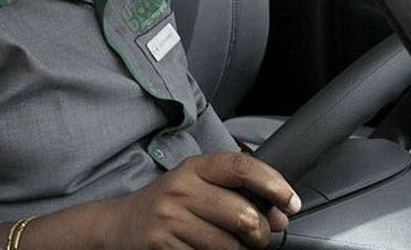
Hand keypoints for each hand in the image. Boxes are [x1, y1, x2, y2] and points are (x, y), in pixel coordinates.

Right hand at [99, 152, 300, 248]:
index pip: (241, 167)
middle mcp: (181, 190)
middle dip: (260, 234)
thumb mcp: (198, 186)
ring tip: (226, 245)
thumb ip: (238, 194)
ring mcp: (170, 220)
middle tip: (256, 237)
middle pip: (243, 216)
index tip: (290, 202)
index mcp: (193, 168)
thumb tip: (281, 216)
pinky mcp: (164, 246)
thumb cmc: (168, 205)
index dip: (274, 185)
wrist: (120, 225)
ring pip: (231, 247)